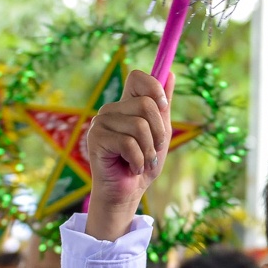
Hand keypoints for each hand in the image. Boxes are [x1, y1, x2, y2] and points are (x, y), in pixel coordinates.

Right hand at [84, 69, 169, 240]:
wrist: (128, 193)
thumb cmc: (144, 164)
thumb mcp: (160, 134)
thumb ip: (163, 106)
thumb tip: (171, 74)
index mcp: (126, 105)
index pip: (137, 77)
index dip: (154, 87)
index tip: (163, 106)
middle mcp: (111, 110)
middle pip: (145, 104)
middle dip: (158, 132)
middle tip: (154, 150)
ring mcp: (101, 123)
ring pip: (139, 126)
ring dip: (149, 150)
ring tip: (143, 162)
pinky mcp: (95, 139)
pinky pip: (128, 143)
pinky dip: (138, 160)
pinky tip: (132, 167)